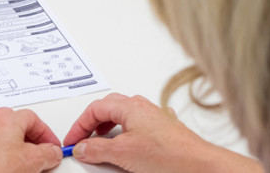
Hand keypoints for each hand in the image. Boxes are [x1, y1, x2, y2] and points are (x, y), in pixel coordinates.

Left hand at [0, 107, 62, 172]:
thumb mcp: (35, 161)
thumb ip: (49, 153)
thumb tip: (52, 152)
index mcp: (6, 119)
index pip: (33, 119)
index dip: (45, 133)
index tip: (51, 146)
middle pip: (12, 124)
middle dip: (26, 138)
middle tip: (37, 153)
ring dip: (3, 142)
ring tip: (13, 158)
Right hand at [63, 93, 261, 172]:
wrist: (196, 163)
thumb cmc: (168, 153)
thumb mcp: (122, 153)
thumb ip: (97, 149)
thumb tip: (82, 147)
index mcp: (130, 106)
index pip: (95, 108)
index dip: (79, 125)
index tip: (72, 141)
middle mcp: (142, 107)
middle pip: (108, 109)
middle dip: (91, 125)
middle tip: (82, 142)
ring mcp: (153, 117)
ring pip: (123, 117)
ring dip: (108, 130)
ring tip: (100, 146)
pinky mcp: (162, 130)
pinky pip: (136, 127)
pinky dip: (124, 135)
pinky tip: (125, 149)